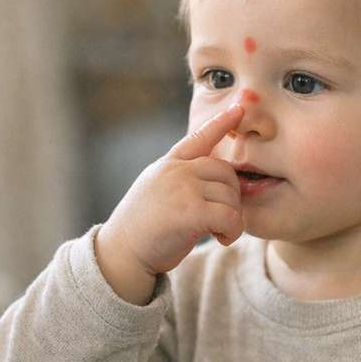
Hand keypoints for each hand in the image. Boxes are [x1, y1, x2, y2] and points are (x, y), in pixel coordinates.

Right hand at [97, 104, 244, 304]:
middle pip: (226, 172)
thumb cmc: (142, 228)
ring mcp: (183, 188)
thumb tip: (210, 177)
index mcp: (169, 164)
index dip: (221, 122)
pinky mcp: (190, 211)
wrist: (121, 253)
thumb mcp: (156, 189)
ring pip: (231, 196)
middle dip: (230, 197)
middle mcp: (176, 170)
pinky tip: (222, 238)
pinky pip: (230, 216)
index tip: (239, 108)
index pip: (198, 137)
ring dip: (232, 218)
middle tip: (220, 219)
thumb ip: (179, 177)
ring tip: (219, 232)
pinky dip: (232, 230)